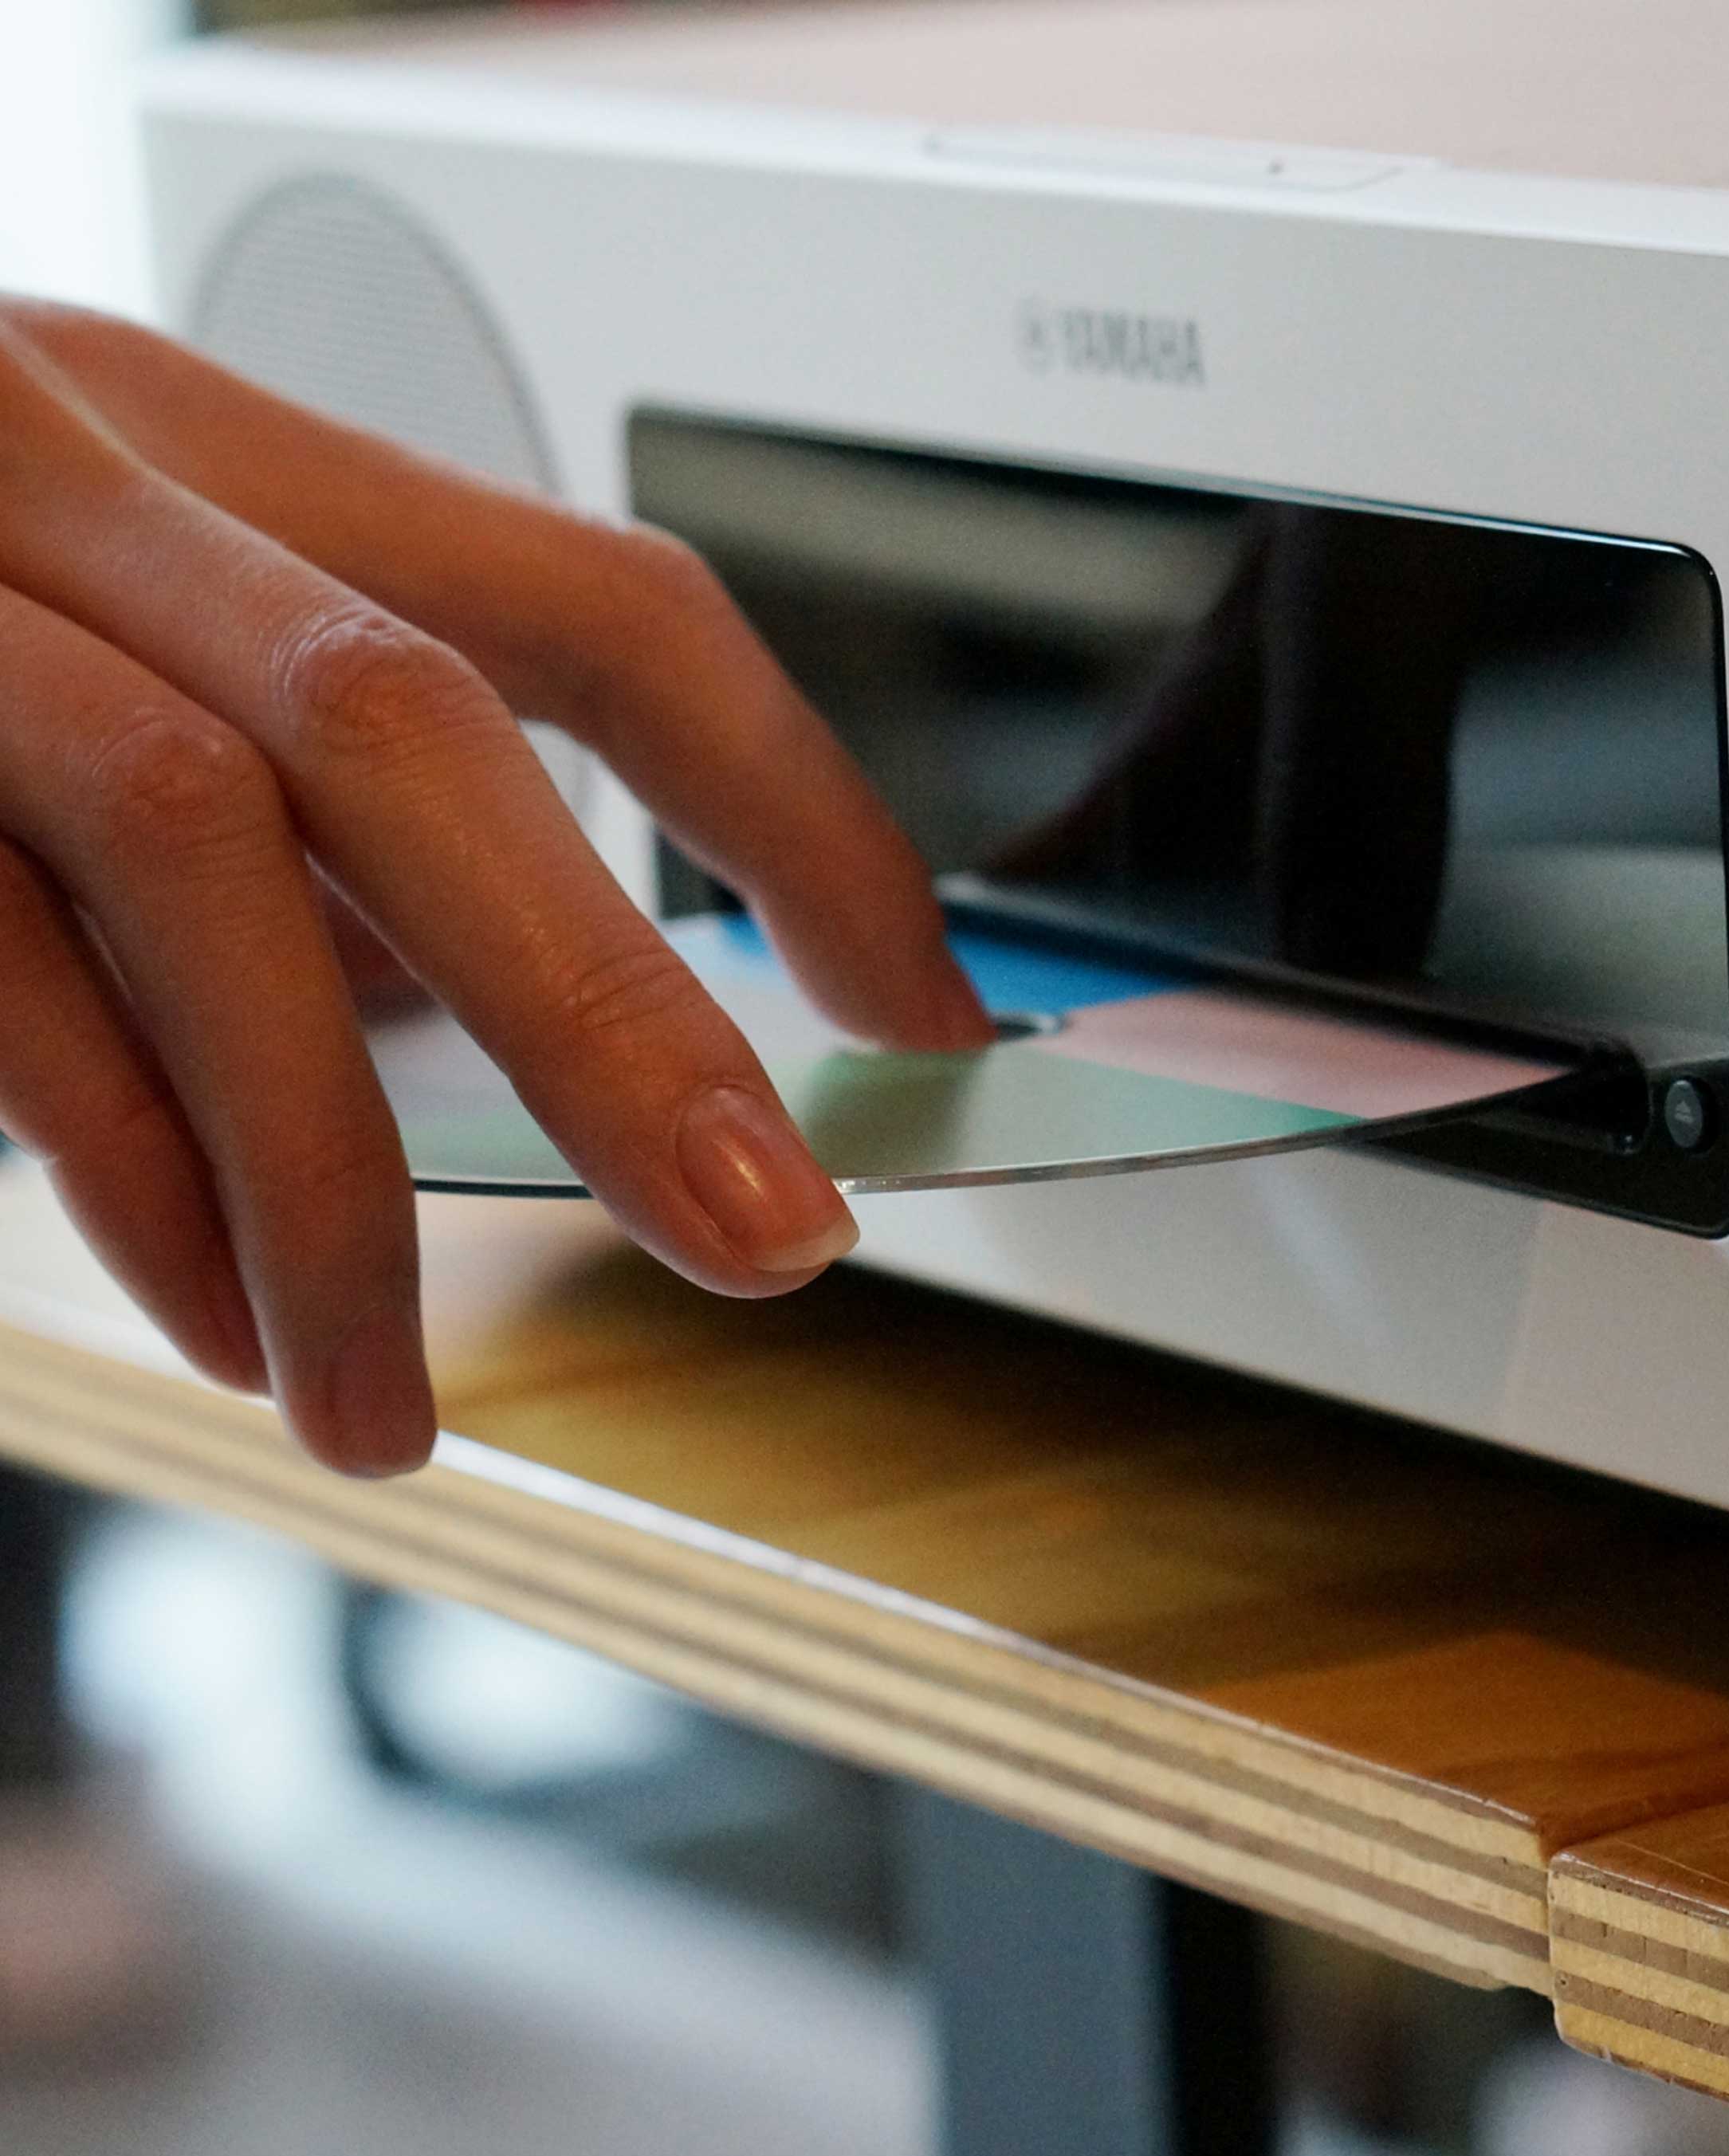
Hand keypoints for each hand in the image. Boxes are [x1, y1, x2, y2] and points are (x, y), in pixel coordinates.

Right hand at [0, 300, 990, 1477]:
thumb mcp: (119, 661)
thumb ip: (313, 826)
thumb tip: (525, 1018)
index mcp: (220, 458)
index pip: (606, 608)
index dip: (805, 819)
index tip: (929, 1014)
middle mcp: (63, 475)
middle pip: (415, 731)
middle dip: (622, 1009)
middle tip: (776, 1243)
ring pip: (190, 853)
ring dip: (334, 1174)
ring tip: (401, 1410)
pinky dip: (126, 1174)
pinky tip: (226, 1323)